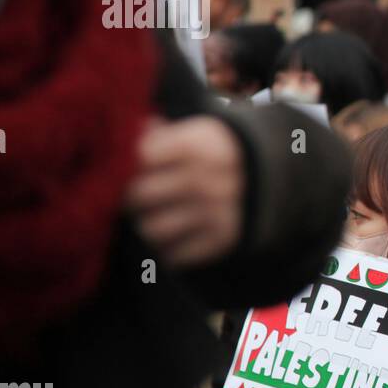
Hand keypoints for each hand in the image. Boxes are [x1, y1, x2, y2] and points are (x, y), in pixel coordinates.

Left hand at [126, 116, 243, 267]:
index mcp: (197, 145)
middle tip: (130, 199)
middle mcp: (207, 178)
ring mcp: (217, 212)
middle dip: (128, 199)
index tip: (120, 169)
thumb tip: (116, 143)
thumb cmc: (213, 152)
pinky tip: (171, 236)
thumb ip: (153, 135)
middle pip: (137, 196)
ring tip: (150, 218)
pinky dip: (167, 249)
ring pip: (152, 230)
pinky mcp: (223, 239)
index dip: (122, 164)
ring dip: (145, 226)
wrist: (271, 176)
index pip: (137, 157)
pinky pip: (175, 255)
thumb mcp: (191, 132)